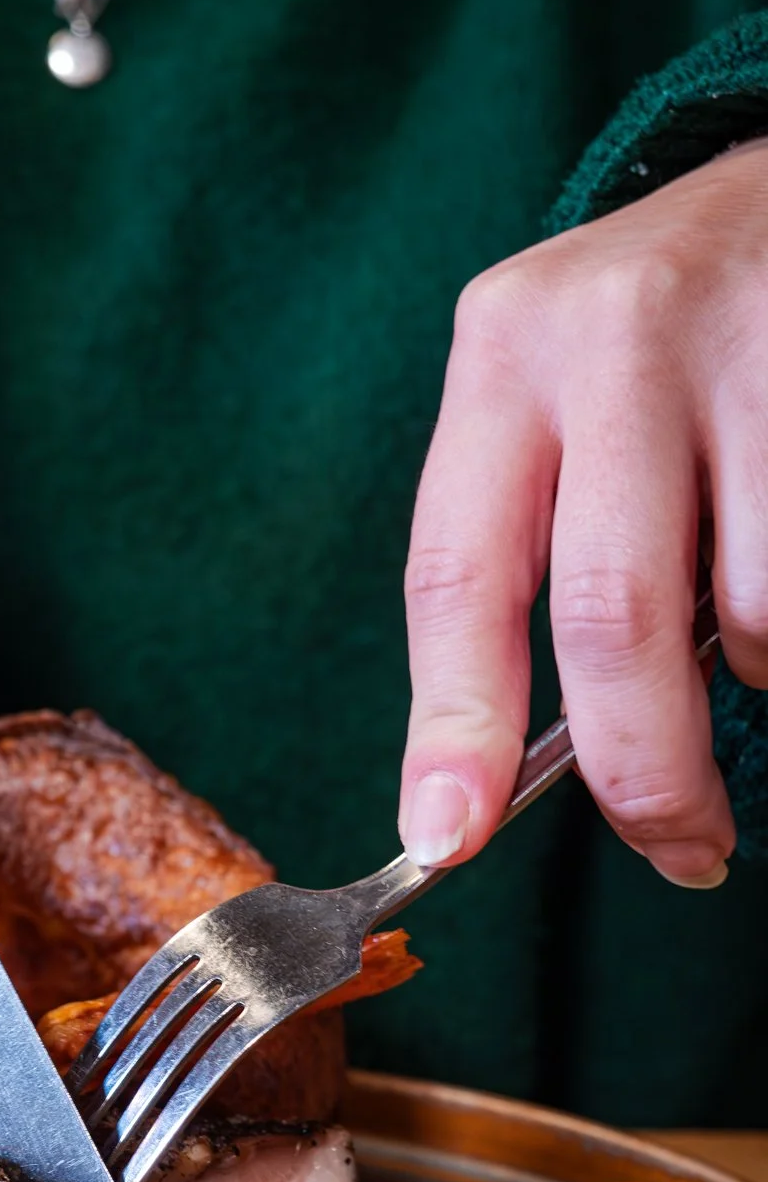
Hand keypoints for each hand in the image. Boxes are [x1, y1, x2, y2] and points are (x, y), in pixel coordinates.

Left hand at [398, 137, 767, 887]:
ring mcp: (753, 340)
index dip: (451, 724)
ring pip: (756, 609)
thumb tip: (503, 776)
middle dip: (643, 768)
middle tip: (677, 847)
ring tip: (748, 641)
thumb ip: (532, 551)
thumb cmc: (650, 344)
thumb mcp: (551, 400)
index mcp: (503, 355)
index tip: (446, 836)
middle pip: (612, 613)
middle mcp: (616, 334)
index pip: (457, 572)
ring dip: (758, 671)